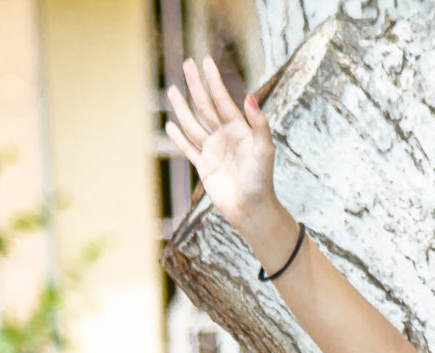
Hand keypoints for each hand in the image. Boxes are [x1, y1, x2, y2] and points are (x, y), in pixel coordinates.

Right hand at [164, 56, 277, 235]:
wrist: (252, 209)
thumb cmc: (262, 180)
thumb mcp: (264, 150)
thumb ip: (259, 123)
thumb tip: (249, 96)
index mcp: (239, 130)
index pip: (223, 100)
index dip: (214, 81)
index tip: (205, 61)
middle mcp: (225, 137)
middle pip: (205, 106)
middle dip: (196, 85)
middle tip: (186, 63)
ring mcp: (213, 151)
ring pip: (193, 124)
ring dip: (182, 107)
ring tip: (172, 89)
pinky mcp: (204, 167)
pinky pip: (188, 148)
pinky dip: (179, 137)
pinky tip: (170, 125)